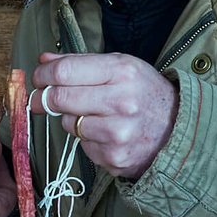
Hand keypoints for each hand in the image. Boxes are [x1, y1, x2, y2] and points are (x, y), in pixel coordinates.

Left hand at [32, 52, 178, 180]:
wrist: (179, 130)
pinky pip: (83, 145)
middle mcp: (121, 102)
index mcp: (123, 72)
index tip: (37, 78)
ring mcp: (118, 132)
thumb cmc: (145, 94)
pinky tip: (106, 134)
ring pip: (68, 123)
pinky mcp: (115, 157)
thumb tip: (43, 60)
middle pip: (60, 98)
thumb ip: (80, 62)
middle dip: (43, 98)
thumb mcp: (121, 67)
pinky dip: (88, 139)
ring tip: (93, 115)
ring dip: (71, 119)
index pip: (66, 71)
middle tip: (40, 99)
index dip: (43, 75)